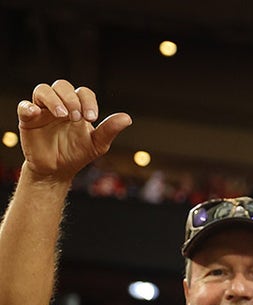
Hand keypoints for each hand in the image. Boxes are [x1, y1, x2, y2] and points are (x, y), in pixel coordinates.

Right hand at [17, 79, 131, 182]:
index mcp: (78, 107)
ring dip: (54, 99)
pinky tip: (36, 114)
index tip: (92, 117)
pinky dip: (28, 107)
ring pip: (43, 90)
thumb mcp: (97, 144)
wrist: (58, 170)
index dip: (88, 101)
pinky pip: (24, 106)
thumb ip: (109, 130)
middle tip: (77, 117)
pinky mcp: (27, 119)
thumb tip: (127, 118)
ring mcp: (42, 110)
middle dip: (71, 98)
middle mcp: (60, 104)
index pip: (83, 92)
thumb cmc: (78, 154)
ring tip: (63, 116)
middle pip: (62, 86)